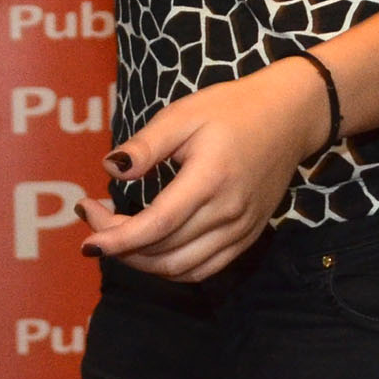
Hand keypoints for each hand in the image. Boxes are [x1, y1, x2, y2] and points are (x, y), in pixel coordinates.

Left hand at [80, 56, 329, 281]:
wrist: (292, 115)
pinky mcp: (248, 236)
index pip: (155, 226)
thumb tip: (110, 170)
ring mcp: (241, 229)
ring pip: (180, 269)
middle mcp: (228, 212)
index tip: (86, 236)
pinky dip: (171, 270)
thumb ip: (147, 145)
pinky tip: (153, 251)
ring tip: (119, 238)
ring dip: (142, 262)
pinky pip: (204, 270)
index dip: (115, 239)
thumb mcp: (185, 114)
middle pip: (162, 251)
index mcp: (210, 179)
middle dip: (119, 245)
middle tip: (96, 221)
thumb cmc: (234, 109)